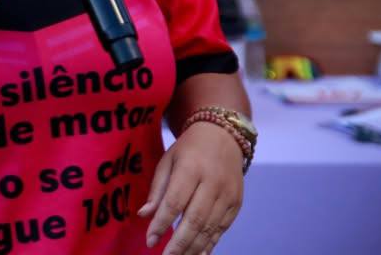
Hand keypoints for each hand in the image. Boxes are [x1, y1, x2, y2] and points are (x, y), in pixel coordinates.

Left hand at [139, 122, 244, 254]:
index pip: (174, 202)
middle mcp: (212, 182)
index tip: (150, 240)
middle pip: (195, 219)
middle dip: (179, 243)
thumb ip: (157, 189)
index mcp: (191, 168)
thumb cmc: (189, 149)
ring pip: (210, 227)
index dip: (161, 223)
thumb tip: (143, 215)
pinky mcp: (237, 203)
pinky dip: (210, 243)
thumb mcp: (168, 160)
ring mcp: (228, 194)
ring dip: (193, 247)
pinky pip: (223, 228)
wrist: (223, 136)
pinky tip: (199, 254)